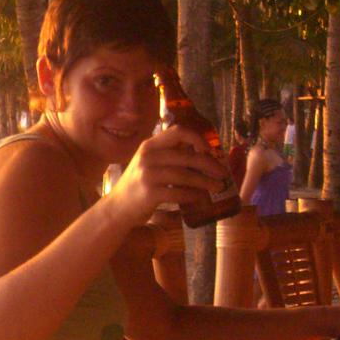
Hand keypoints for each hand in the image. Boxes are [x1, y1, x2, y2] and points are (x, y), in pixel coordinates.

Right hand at [106, 125, 229, 224]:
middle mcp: (148, 156)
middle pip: (188, 156)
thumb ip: (168, 156)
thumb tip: (202, 154)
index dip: (198, 138)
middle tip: (223, 173)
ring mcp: (148, 174)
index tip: (209, 150)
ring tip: (218, 186)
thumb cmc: (137, 185)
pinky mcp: (150, 193)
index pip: (178, 131)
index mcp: (149, 145)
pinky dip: (194, 195)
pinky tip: (201, 198)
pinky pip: (180, 192)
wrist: (117, 208)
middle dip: (210, 165)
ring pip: (186, 175)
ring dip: (206, 182)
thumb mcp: (148, 163)